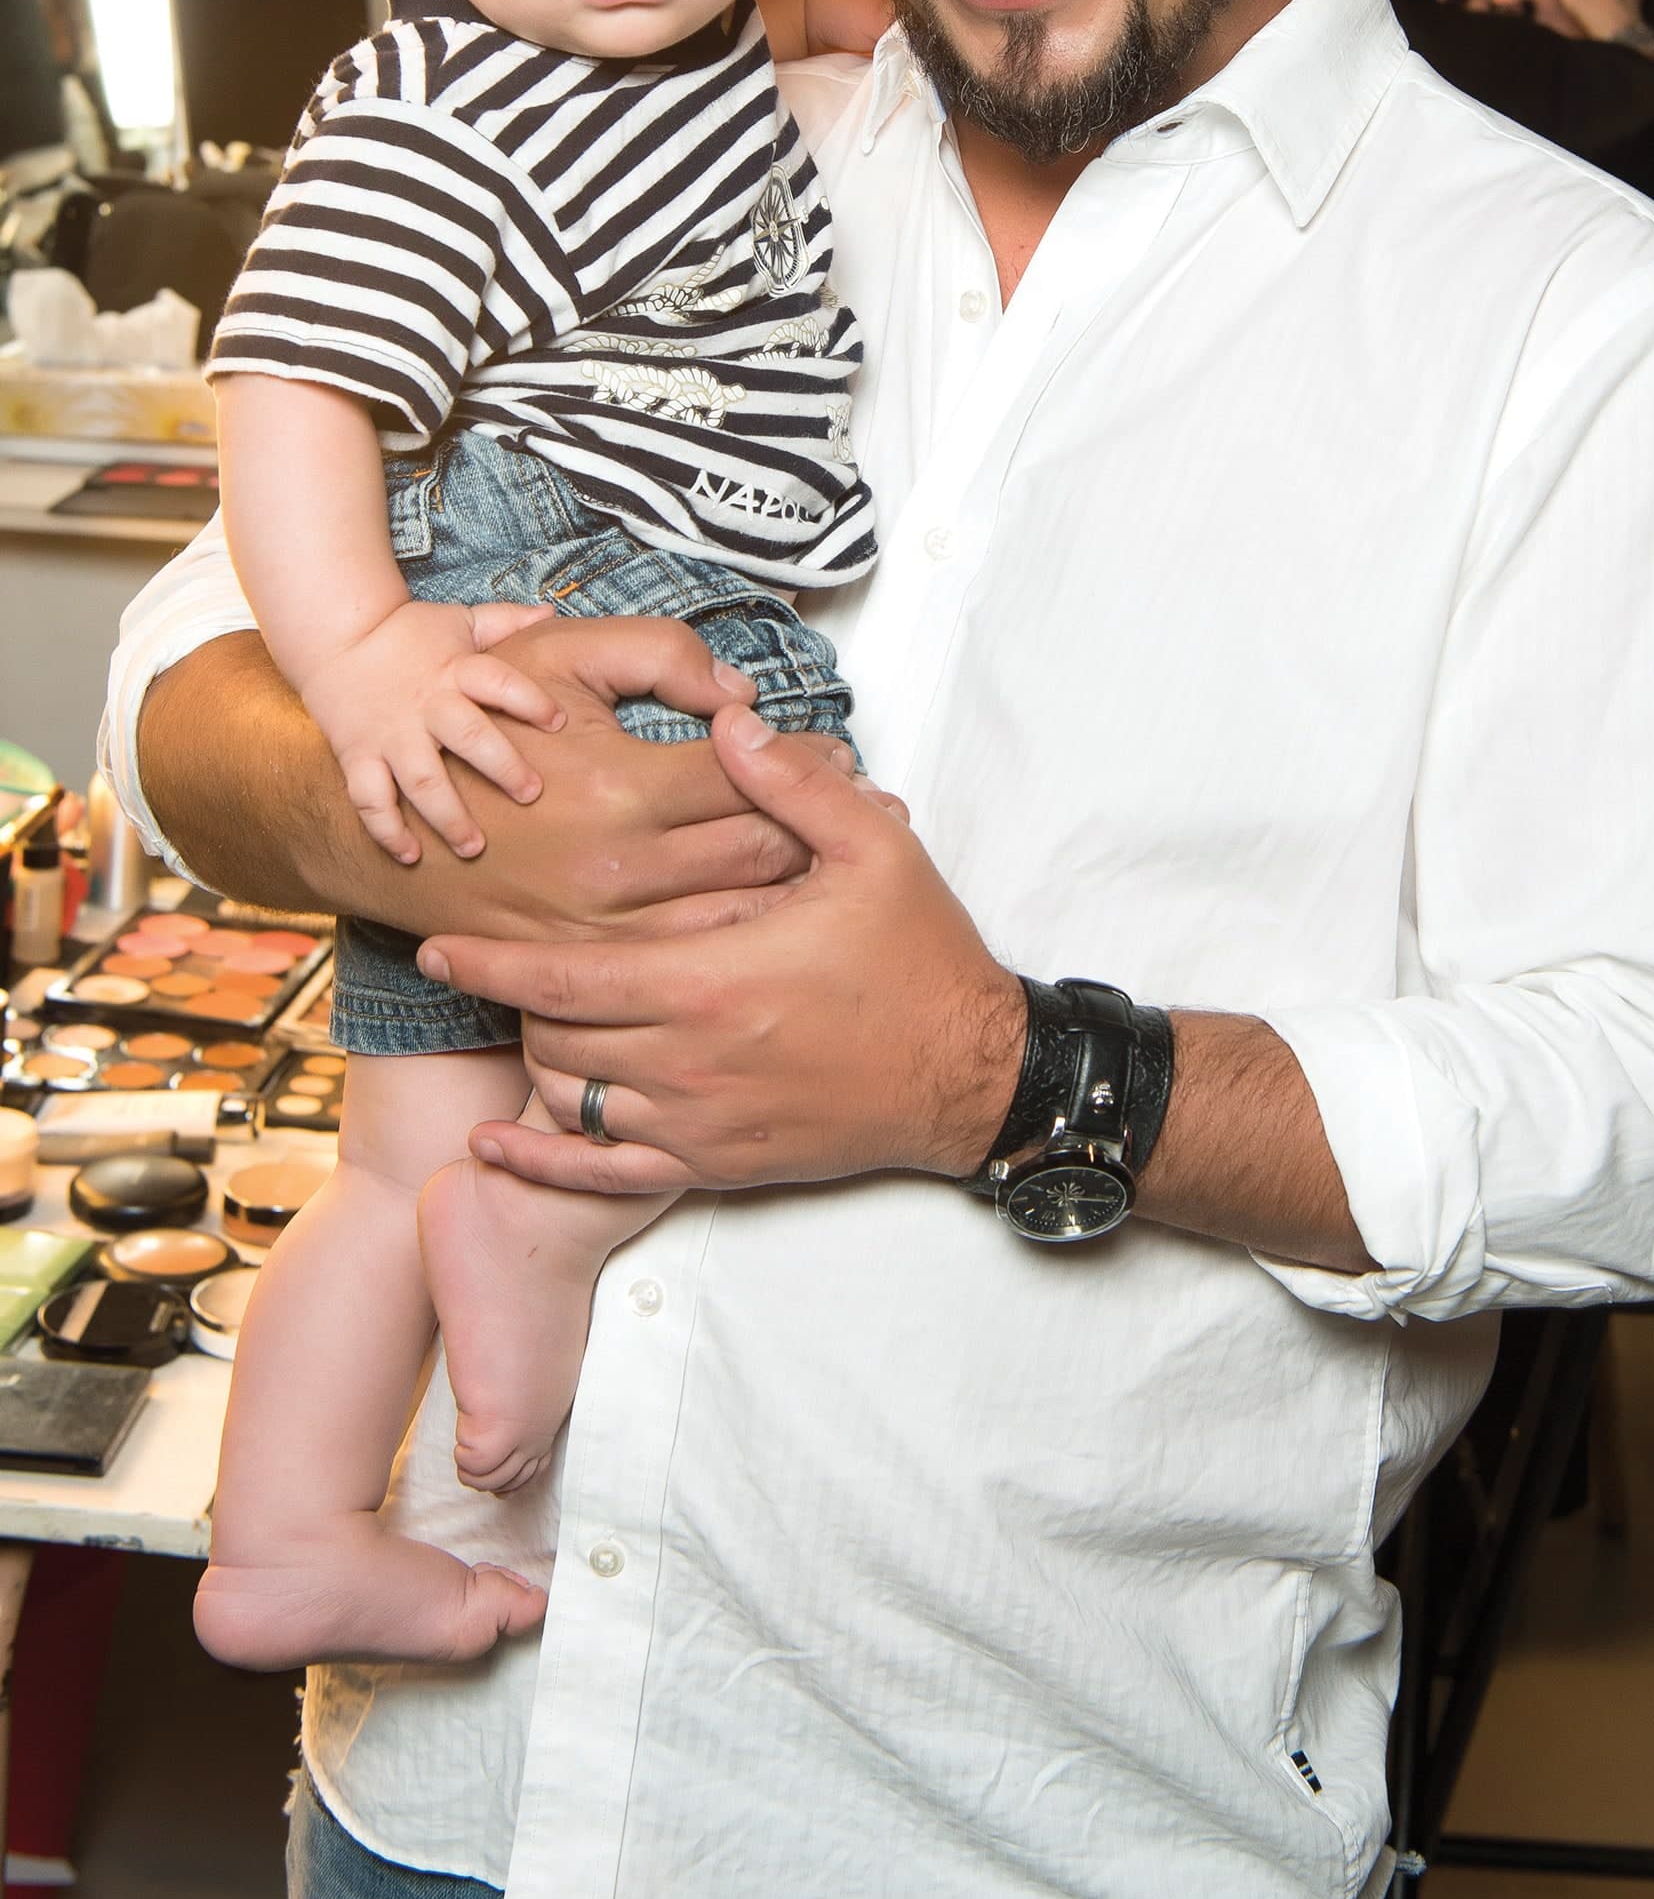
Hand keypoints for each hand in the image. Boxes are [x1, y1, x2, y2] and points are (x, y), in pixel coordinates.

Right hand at [300, 600, 564, 862]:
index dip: (530, 700)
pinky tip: (411, 856)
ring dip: (448, 817)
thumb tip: (551, 612)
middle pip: (468, 737)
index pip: (499, 681)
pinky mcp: (358, 756)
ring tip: (474, 848)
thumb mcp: (458, 621)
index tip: (559, 722)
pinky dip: (387, 830)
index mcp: (456, 670)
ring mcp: (390, 735)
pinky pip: (370, 799)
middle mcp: (426, 705)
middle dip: (502, 767)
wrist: (334, 637)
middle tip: (531, 795)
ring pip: (421, 781)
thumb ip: (504, 622)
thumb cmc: (408, 634)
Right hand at [354, 609, 857, 940]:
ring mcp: (603, 932)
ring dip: (802, 893)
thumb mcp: (562, 655)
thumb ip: (663, 653)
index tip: (844, 755)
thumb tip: (745, 694)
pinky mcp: (589, 969)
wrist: (391, 823)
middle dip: (828, 830)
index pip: (753, 777)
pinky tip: (782, 918)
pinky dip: (748, 941)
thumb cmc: (484, 721)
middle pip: (761, 854)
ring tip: (844, 864)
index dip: (811, 761)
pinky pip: (691, 965)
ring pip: (738, 920)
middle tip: (874, 810)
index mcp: (619, 789)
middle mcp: (617, 872)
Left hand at [415, 703, 1023, 1199]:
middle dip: (515, 999)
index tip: (439, 943)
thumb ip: (790, 785)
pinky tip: (499, 1143)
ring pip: (568, 1099)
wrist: (969, 1073)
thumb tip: (728, 723)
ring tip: (532, 1015)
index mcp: (710, 980)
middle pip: (553, 1035)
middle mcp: (688, 1060)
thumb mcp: (872, 852)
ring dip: (537, 1058)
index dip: (489, 962)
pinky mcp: (715, 1163)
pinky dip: (540, 1161)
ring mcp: (697, 1121)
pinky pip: (603, 1175)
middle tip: (502, 961)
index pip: (563, 977)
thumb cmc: (921, 962)